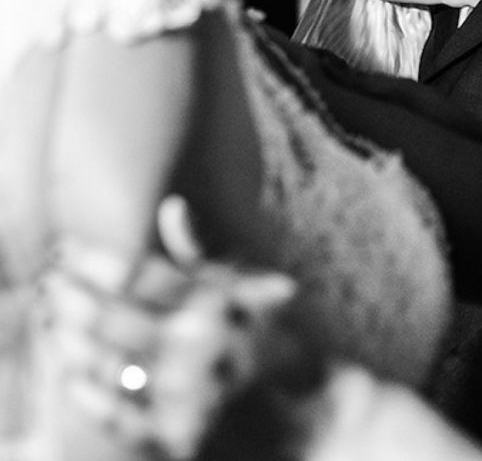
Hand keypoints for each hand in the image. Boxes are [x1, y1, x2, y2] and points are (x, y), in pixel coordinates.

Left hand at [44, 222, 305, 459]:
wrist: (283, 379)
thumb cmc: (243, 316)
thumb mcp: (227, 275)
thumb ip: (194, 246)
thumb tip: (172, 204)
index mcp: (211, 296)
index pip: (137, 274)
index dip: (94, 259)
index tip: (65, 245)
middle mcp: (201, 339)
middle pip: (115, 318)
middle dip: (73, 297)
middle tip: (49, 280)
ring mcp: (189, 385)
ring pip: (112, 365)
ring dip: (75, 342)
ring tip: (54, 319)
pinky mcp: (181, 426)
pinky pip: (125, 419)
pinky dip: (94, 400)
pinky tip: (73, 377)